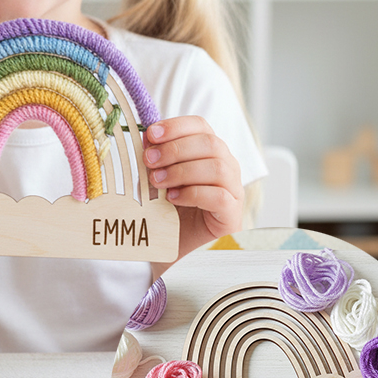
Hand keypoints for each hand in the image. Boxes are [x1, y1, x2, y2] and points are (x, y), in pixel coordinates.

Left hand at [143, 116, 243, 257]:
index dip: (176, 126)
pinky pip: (219, 197)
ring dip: (182, 170)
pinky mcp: (232, 216)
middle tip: (149, 161)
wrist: (176, 252)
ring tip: (157, 182)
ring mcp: (233, 192)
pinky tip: (173, 199)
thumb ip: (154, 160)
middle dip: (175, 148)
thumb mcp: (157, 181)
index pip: (201, 126)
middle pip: (211, 143)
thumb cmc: (168, 213)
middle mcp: (226, 168)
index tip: (151, 134)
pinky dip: (193, 193)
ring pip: (218, 168)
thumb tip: (145, 139)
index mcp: (208, 153)